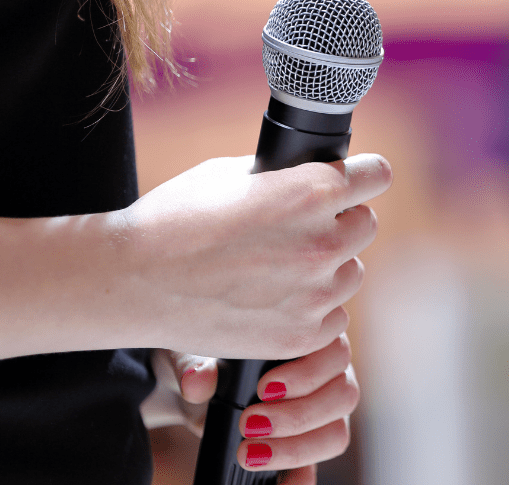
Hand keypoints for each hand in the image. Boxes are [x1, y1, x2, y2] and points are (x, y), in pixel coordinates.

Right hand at [115, 153, 389, 359]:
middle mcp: (323, 241)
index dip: (363, 177)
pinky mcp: (301, 335)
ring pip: (351, 274)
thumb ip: (288, 178)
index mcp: (312, 191)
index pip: (377, 175)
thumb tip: (313, 177)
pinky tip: (271, 301)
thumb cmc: (175, 218)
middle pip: (365, 225)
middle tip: (299, 230)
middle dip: (339, 223)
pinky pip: (333, 318)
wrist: (130, 282)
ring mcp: (316, 293)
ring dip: (326, 270)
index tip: (357, 183)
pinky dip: (311, 311)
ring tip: (275, 269)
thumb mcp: (233, 174)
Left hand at [143, 307, 355, 484]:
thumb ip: (195, 364)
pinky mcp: (308, 447)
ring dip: (297, 447)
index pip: (335, 351)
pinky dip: (298, 478)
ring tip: (250, 453)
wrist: (190, 388)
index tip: (264, 388)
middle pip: (344, 394)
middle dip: (299, 414)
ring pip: (336, 433)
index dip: (307, 373)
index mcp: (313, 339)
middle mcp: (329, 373)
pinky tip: (277, 484)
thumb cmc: (205, 355)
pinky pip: (315, 468)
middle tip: (250, 422)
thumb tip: (198, 383)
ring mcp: (323, 413)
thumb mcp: (192, 353)